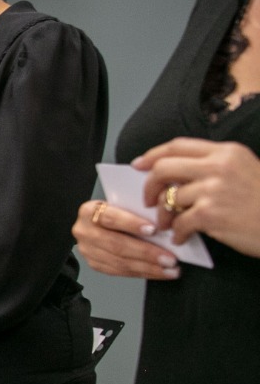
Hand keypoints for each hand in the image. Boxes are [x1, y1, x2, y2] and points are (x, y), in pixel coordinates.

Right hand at [72, 199, 177, 279]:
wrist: (98, 223)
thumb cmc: (116, 212)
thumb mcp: (121, 204)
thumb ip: (136, 212)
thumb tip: (164, 225)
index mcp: (89, 211)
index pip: (110, 218)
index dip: (132, 224)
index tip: (154, 230)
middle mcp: (84, 231)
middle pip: (116, 244)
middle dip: (146, 253)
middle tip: (170, 259)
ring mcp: (87, 250)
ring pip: (119, 262)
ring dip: (148, 268)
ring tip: (170, 270)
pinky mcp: (94, 264)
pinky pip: (119, 271)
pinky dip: (141, 273)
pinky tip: (158, 273)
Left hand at [136, 138, 259, 256]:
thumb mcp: (246, 170)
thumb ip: (214, 167)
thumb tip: (174, 177)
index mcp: (227, 152)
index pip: (178, 146)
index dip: (153, 155)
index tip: (139, 165)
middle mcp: (219, 166)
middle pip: (164, 168)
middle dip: (150, 185)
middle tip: (149, 200)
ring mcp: (214, 190)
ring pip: (171, 198)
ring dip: (165, 214)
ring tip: (170, 224)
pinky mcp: (212, 214)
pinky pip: (180, 222)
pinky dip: (177, 232)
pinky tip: (181, 237)